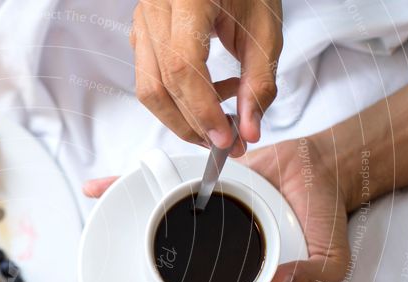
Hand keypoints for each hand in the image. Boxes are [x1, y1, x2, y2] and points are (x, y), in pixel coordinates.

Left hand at [82, 138, 350, 281]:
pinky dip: (142, 173)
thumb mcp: (328, 259)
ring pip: (160, 203)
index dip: (164, 279)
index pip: (193, 272)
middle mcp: (210, 230)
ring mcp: (206, 201)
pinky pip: (173, 171)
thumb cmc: (322, 218)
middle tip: (102, 235)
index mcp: (232, 255)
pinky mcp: (208, 171)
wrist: (327, 168)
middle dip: (131, 236)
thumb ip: (309, 276)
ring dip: (127, 200)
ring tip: (97, 197)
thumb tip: (273, 280)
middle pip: (164, 234)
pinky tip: (109, 179)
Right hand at [131, 0, 282, 150]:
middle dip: (193, 124)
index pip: (183, 68)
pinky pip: (150, 80)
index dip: (202, 110)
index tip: (224, 137)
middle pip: (160, 86)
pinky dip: (177, 100)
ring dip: (181, 119)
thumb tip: (248, 129)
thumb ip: (259, 81)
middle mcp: (156, 9)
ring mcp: (143, 22)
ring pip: (149, 89)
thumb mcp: (264, 29)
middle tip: (224, 142)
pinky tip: (207, 97)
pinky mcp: (143, 35)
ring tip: (216, 125)